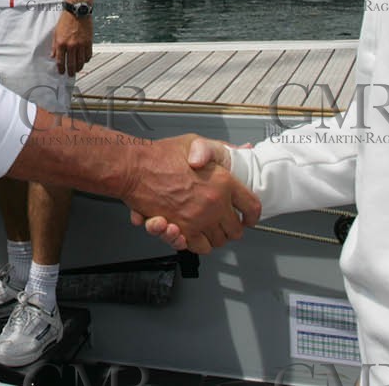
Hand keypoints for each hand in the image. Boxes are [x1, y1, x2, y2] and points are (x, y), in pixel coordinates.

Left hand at [50, 11, 92, 75]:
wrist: (77, 11)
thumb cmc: (65, 21)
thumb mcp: (56, 32)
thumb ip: (55, 46)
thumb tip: (53, 56)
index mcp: (61, 43)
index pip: (60, 61)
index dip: (61, 69)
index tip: (61, 72)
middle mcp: (71, 46)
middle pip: (71, 64)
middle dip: (70, 71)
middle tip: (70, 75)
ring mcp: (81, 45)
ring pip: (81, 62)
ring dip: (79, 68)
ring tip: (77, 70)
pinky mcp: (88, 42)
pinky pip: (88, 55)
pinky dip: (86, 60)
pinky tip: (84, 61)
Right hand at [124, 135, 256, 253]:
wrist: (135, 168)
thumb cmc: (160, 155)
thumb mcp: (195, 143)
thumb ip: (220, 149)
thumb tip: (243, 149)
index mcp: (223, 182)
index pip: (252, 207)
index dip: (253, 215)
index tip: (250, 217)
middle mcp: (215, 203)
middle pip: (236, 230)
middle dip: (232, 228)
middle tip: (226, 223)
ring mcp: (199, 219)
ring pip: (219, 241)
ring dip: (215, 236)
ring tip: (209, 228)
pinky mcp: (183, 230)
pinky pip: (200, 247)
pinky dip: (199, 243)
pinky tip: (196, 234)